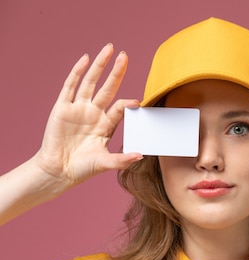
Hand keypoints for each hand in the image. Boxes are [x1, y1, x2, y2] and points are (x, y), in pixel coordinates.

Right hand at [34, 43, 141, 189]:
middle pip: (108, 88)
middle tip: (125, 56)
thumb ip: (122, 160)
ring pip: (91, 82)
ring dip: (99, 65)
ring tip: (109, 49)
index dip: (127, 104)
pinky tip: (85, 59)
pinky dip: (77, 72)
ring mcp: (78, 109)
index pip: (119, 109)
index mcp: (106, 125)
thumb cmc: (83, 167)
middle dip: (117, 72)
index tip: (136, 101)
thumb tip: (140, 156)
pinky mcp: (63, 108)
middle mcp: (94, 113)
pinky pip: (71, 86)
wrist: (59, 170)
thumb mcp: (105, 163)